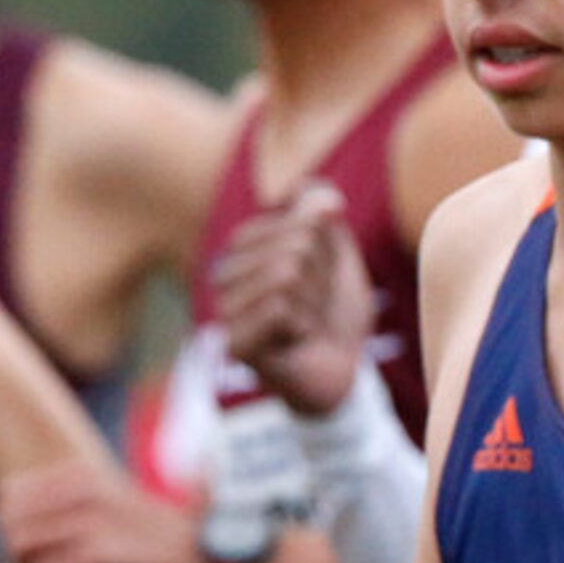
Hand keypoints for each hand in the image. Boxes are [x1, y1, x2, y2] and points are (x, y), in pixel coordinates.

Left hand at [0, 462, 201, 562]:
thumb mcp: (111, 507)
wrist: (211, 557)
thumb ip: (67, 509)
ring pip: (19, 551)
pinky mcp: (100, 554)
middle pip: (7, 525)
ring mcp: (90, 522)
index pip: (9, 496)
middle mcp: (81, 491)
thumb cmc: (159, 541)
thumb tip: (13, 532)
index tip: (55, 545)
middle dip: (22, 553)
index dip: (22, 526)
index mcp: (82, 474)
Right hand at [213, 183, 373, 417]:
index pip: (298, 220)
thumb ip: (323, 218)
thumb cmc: (334, 312)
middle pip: (295, 247)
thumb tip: (321, 192)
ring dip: (316, 303)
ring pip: (286, 276)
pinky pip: (279, 309)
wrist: (339, 369)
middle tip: (318, 305)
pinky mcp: (234, 345)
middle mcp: (223, 275)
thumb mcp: (337, 256)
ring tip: (309, 322)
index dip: (329, 249)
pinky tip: (298, 341)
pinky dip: (305, 326)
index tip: (324, 275)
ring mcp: (224, 311)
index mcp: (243, 248)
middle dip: (324, 278)